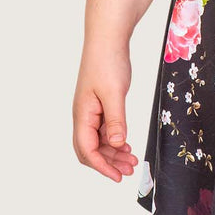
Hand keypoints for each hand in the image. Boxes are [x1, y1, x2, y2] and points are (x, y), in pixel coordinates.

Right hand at [73, 41, 139, 182]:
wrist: (108, 37)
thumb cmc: (107, 60)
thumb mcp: (114, 92)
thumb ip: (115, 120)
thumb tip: (116, 144)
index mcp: (83, 114)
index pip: (87, 150)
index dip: (102, 166)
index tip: (117, 176)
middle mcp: (84, 114)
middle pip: (90, 149)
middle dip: (108, 162)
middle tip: (129, 169)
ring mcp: (91, 109)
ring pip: (98, 139)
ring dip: (113, 151)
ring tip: (131, 159)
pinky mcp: (100, 102)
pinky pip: (104, 128)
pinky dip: (114, 138)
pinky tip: (125, 141)